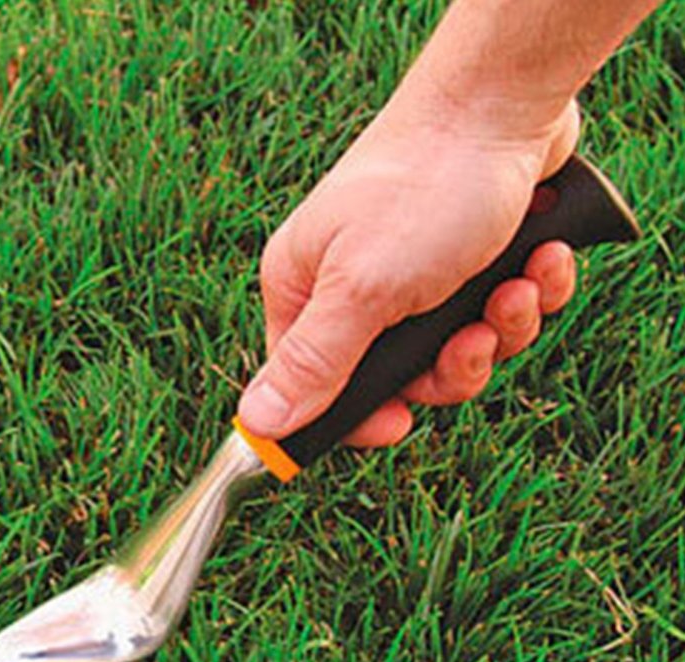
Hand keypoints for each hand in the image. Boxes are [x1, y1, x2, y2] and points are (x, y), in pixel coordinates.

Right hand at [238, 99, 580, 446]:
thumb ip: (313, 364)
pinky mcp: (474, 260)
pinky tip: (540, 257)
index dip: (360, 416)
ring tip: (514, 285)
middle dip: (449, 369)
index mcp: (304, 293)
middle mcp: (353, 289)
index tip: (399, 422)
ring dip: (500, 329)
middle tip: (470, 338)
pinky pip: (502, 313)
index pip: (313, 391)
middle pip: (398, 382)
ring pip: (458, 352)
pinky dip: (531, 293)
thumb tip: (257, 424)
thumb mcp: (361, 290)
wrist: (505, 101)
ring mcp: (417, 275)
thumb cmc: (422, 186)